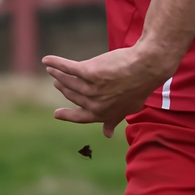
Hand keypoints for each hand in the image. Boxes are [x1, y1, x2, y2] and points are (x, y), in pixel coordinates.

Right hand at [43, 44, 173, 137]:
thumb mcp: (129, 108)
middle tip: (58, 81)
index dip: (67, 116)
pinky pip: (67, 68)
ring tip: (52, 70)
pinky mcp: (89, 71)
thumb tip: (107, 134)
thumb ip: (115, 119)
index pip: (80, 116)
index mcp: (102, 113)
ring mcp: (91, 88)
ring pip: (68, 81)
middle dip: (64, 88)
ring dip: (58, 74)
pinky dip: (56, 63)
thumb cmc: (141, 85)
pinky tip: (46, 60)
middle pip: (72, 95)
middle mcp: (94, 103)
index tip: (56, 114)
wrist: (147, 66)